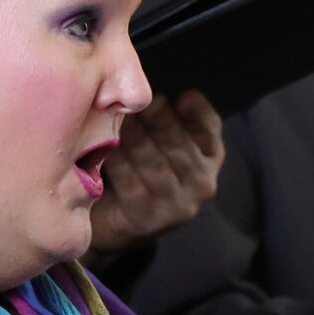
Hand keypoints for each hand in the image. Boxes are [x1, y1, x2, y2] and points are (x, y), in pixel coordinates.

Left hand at [87, 92, 224, 262]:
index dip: (195, 111)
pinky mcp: (148, 218)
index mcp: (210, 157)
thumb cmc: (140, 166)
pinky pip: (131, 183)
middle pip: (179, 144)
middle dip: (156, 120)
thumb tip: (170, 93)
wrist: (117, 220)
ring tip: (115, 118)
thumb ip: (169, 116)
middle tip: (134, 101)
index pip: (210, 128)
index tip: (178, 96)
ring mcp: (177, 205)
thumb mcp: (162, 139)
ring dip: (133, 138)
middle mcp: (202, 183)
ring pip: (155, 164)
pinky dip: (117, 162)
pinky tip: (102, 147)